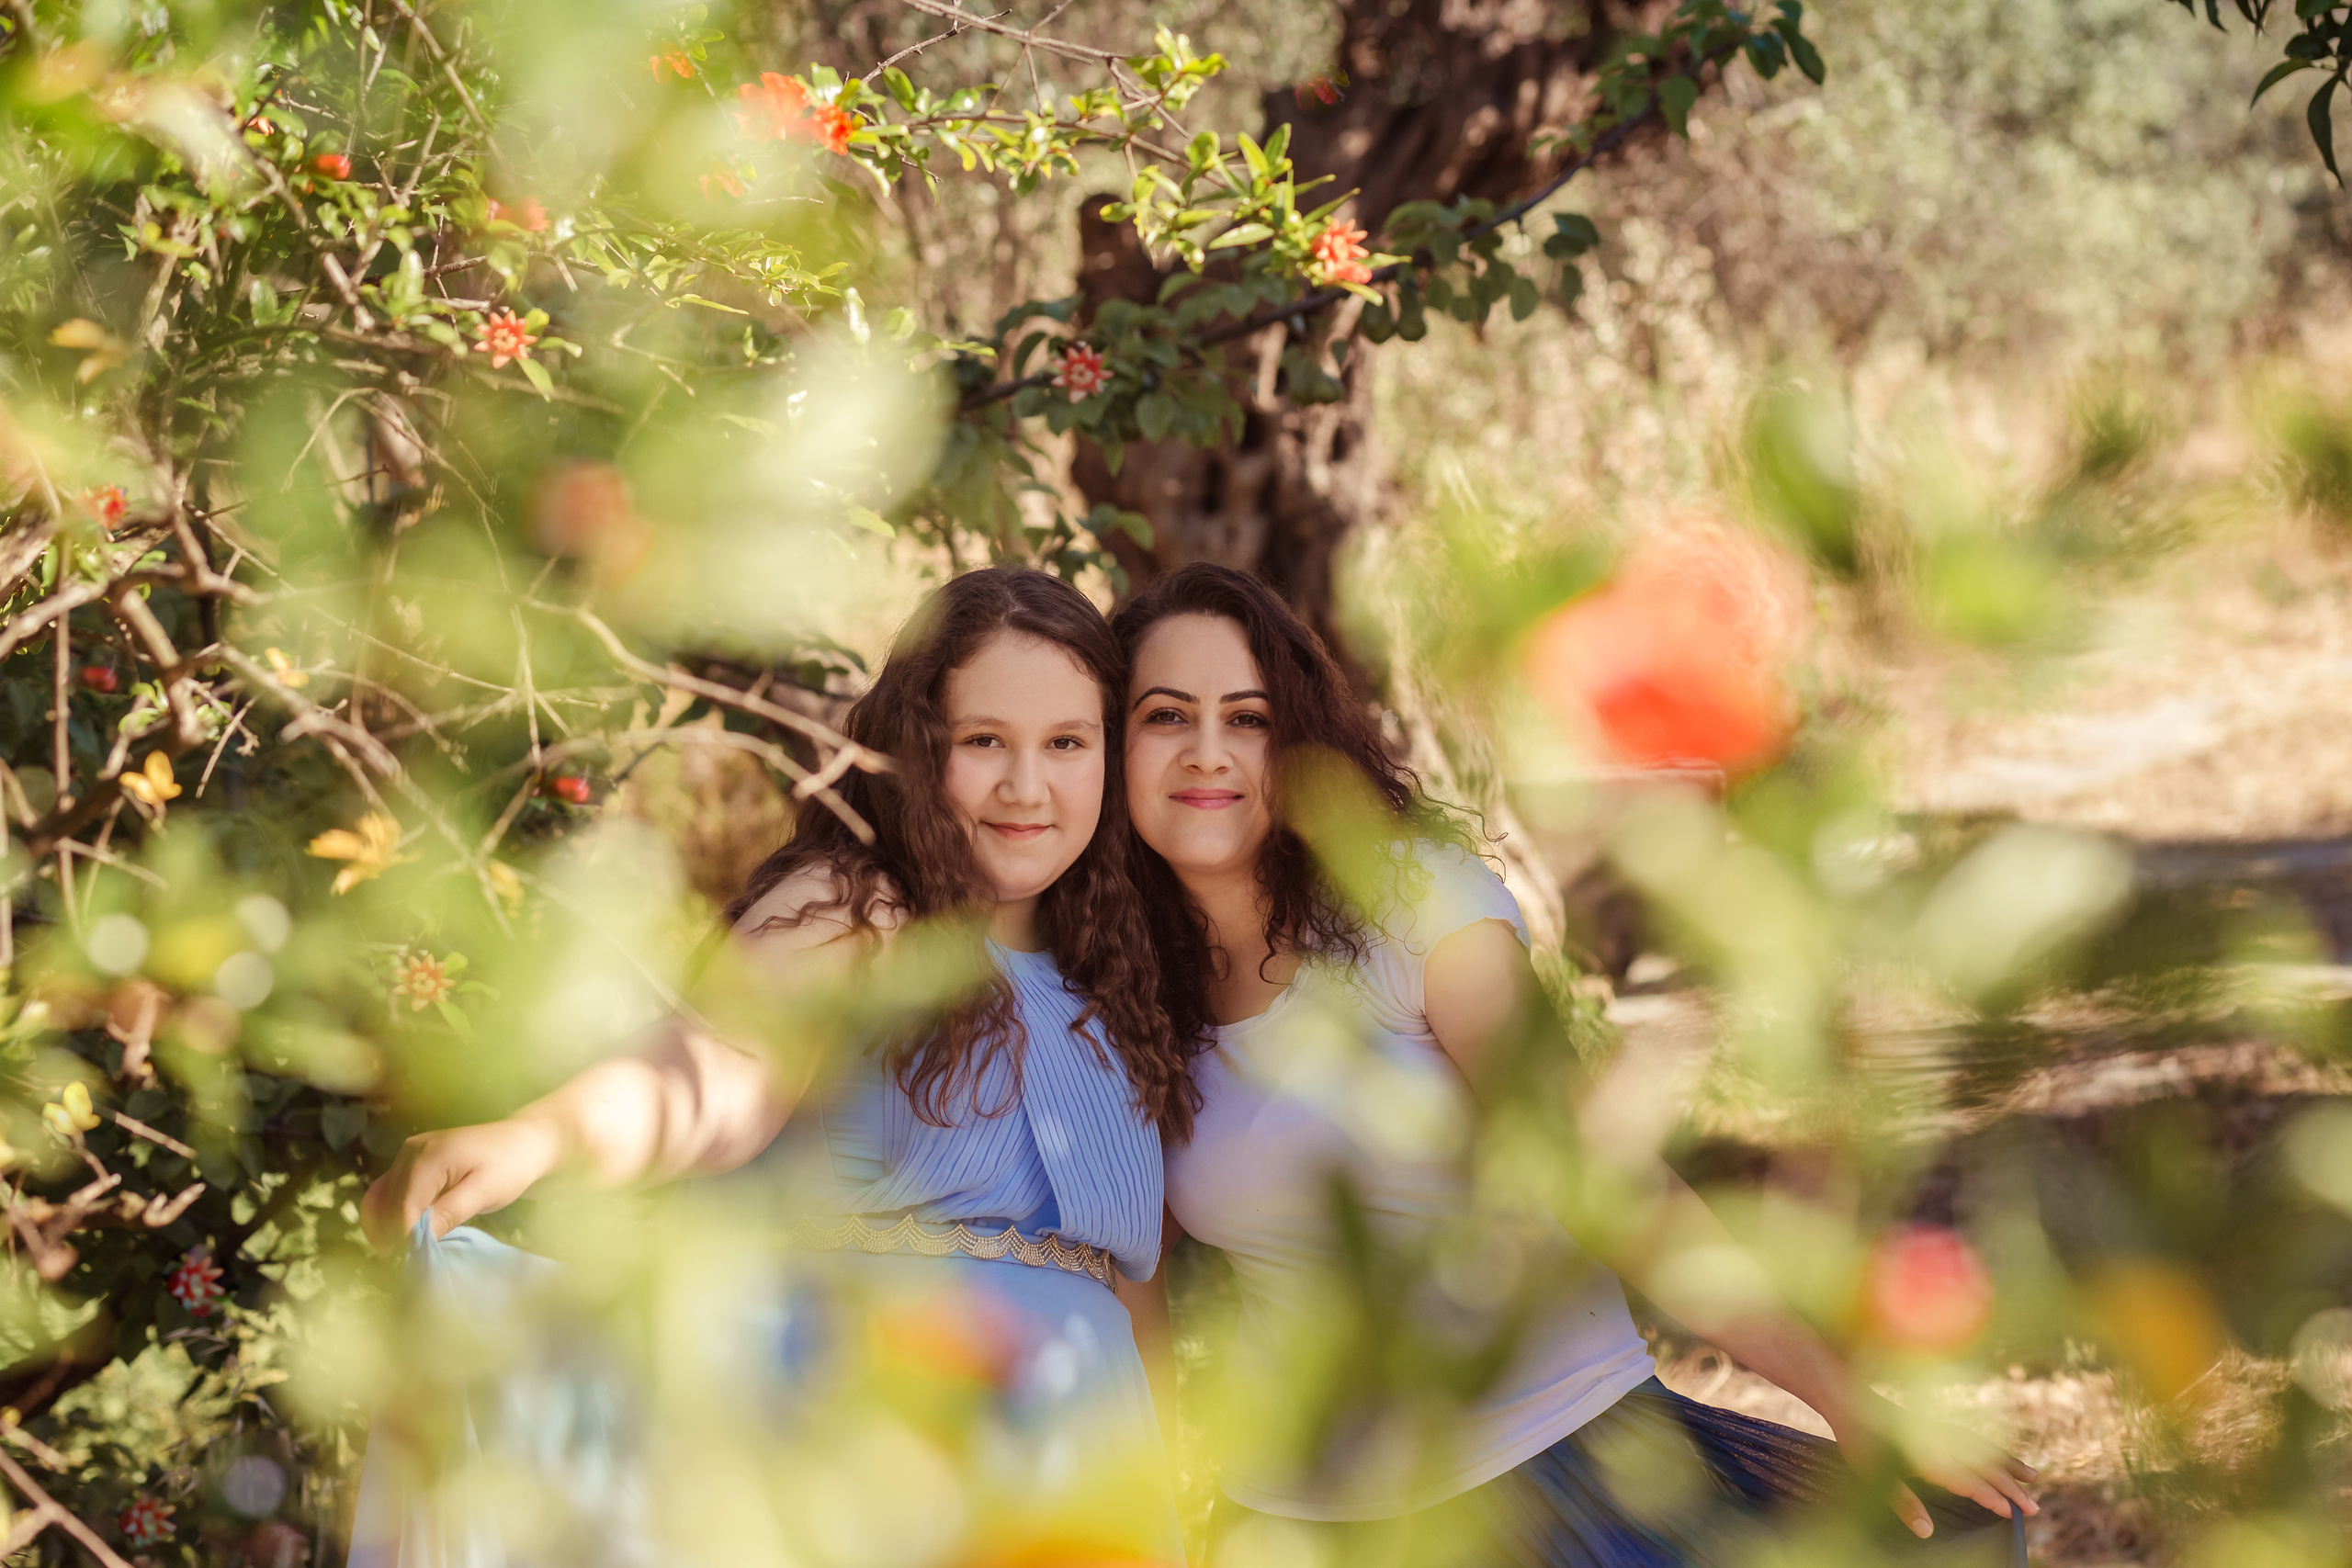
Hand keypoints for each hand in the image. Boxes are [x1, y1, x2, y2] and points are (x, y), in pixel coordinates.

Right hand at [360, 1117, 561, 1250]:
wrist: (521, 1142)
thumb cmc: (510, 1166)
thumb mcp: (484, 1193)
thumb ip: (449, 1213)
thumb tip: (417, 1240)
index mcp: (429, 1156)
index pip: (403, 1206)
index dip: (403, 1238)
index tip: (410, 1264)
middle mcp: (411, 1151)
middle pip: (385, 1204)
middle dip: (389, 1235)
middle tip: (402, 1267)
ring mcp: (408, 1155)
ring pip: (380, 1199)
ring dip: (384, 1227)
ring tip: (398, 1255)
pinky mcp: (411, 1163)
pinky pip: (389, 1192)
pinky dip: (389, 1215)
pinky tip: (401, 1236)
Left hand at [1835, 1397, 2038, 1538]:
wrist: (1849, 1397)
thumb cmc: (1859, 1439)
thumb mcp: (1877, 1477)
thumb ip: (1905, 1504)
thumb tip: (1927, 1532)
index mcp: (1930, 1457)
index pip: (1969, 1482)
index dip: (1992, 1498)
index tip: (2013, 1513)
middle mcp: (1942, 1442)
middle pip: (1985, 1466)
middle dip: (2012, 1488)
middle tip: (2035, 1509)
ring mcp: (1942, 1430)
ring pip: (1985, 1448)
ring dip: (2010, 1464)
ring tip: (2033, 1477)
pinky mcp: (1937, 1423)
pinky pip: (1975, 1436)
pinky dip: (1993, 1447)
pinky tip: (2000, 1454)